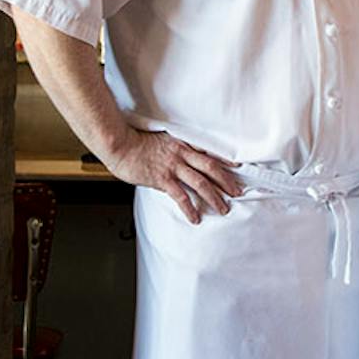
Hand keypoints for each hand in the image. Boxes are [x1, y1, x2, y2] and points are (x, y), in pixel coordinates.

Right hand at [104, 128, 242, 222]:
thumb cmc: (136, 142)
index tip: (237, 168)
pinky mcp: (162, 179)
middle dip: (226, 182)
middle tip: (237, 193)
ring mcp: (173, 167)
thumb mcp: (161, 140)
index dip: (225, 161)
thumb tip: (181, 160)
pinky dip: (190, 208)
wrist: (120, 144)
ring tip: (223, 209)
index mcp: (182, 144)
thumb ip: (173, 149)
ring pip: (201, 183)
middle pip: (211, 168)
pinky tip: (195, 218)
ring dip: (214, 197)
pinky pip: (181, 196)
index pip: (209, 152)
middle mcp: (181, 154)